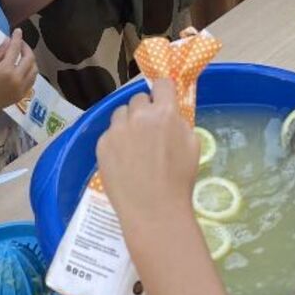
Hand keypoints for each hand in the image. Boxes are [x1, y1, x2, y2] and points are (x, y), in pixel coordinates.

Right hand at [0, 31, 37, 111]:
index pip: (15, 49)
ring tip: (24, 55)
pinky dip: (31, 72)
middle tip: (21, 44)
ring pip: (34, 70)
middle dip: (26, 48)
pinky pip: (32, 80)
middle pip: (29, 58)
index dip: (17, 38)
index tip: (18, 31)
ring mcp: (22, 87)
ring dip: (31, 60)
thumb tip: (9, 40)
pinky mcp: (22, 95)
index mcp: (6, 69)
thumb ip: (0, 52)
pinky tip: (25, 68)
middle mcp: (17, 78)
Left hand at [96, 79, 199, 240]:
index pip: (162, 83)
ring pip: (121, 113)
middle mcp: (138, 115)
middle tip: (149, 129)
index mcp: (164, 112)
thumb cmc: (179, 179)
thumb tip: (170, 112)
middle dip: (145, 109)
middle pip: (139, 98)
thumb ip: (180, 122)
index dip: (164, 91)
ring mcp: (117, 130)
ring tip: (134, 145)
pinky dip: (117, 141)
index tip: (164, 100)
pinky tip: (124, 159)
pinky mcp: (102, 144)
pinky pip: (110, 133)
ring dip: (128, 122)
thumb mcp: (192, 145)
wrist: (153, 210)